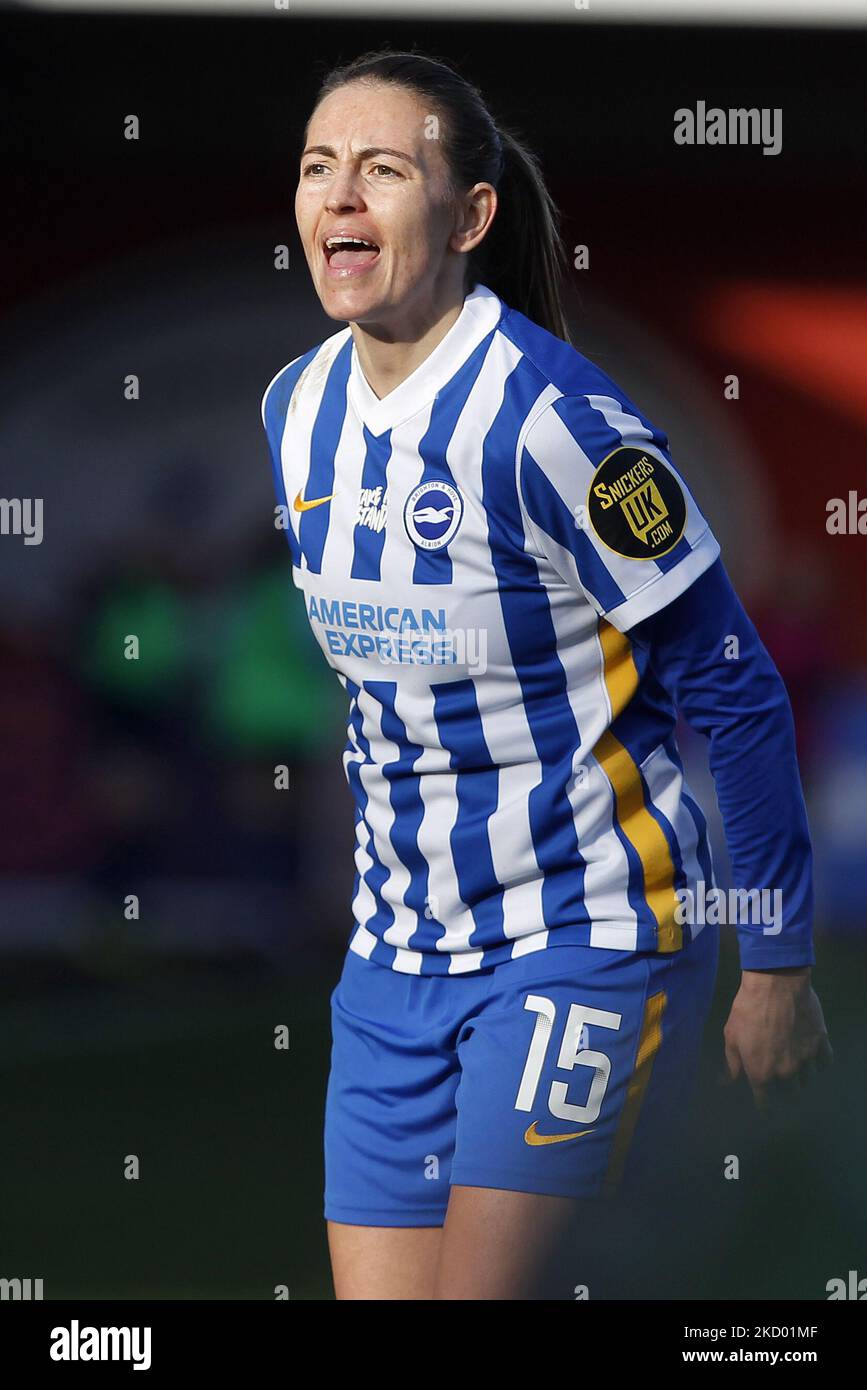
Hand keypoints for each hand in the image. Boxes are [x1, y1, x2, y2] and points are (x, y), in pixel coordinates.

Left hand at [722, 966, 832, 1110]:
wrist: (775, 984)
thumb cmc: (747, 1009)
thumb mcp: (731, 1035)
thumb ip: (731, 1063)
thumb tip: (724, 1084)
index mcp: (761, 1072)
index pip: (765, 1103)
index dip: (764, 1107)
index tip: (765, 1106)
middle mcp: (786, 1072)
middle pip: (791, 1094)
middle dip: (785, 1091)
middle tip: (780, 1081)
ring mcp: (806, 1058)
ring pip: (809, 1080)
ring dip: (803, 1077)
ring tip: (797, 1068)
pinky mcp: (821, 1043)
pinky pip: (826, 1062)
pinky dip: (820, 1062)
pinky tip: (814, 1056)